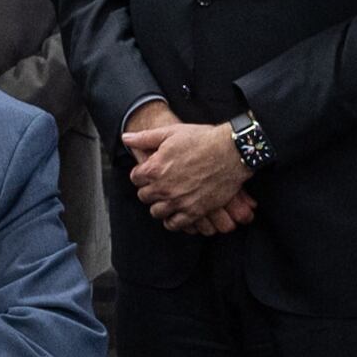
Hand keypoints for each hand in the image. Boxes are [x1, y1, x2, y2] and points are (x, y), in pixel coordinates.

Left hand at [123, 104, 254, 232]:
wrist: (231, 152)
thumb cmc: (202, 139)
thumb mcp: (171, 132)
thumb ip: (145, 138)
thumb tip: (126, 138)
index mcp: (155, 169)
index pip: (135, 178)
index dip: (142, 174)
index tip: (150, 171)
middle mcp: (163, 188)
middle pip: (144, 196)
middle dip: (149, 189)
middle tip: (160, 184)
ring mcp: (179, 202)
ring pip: (156, 212)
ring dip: (159, 205)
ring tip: (167, 198)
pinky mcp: (194, 212)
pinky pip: (175, 224)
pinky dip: (172, 220)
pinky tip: (176, 213)